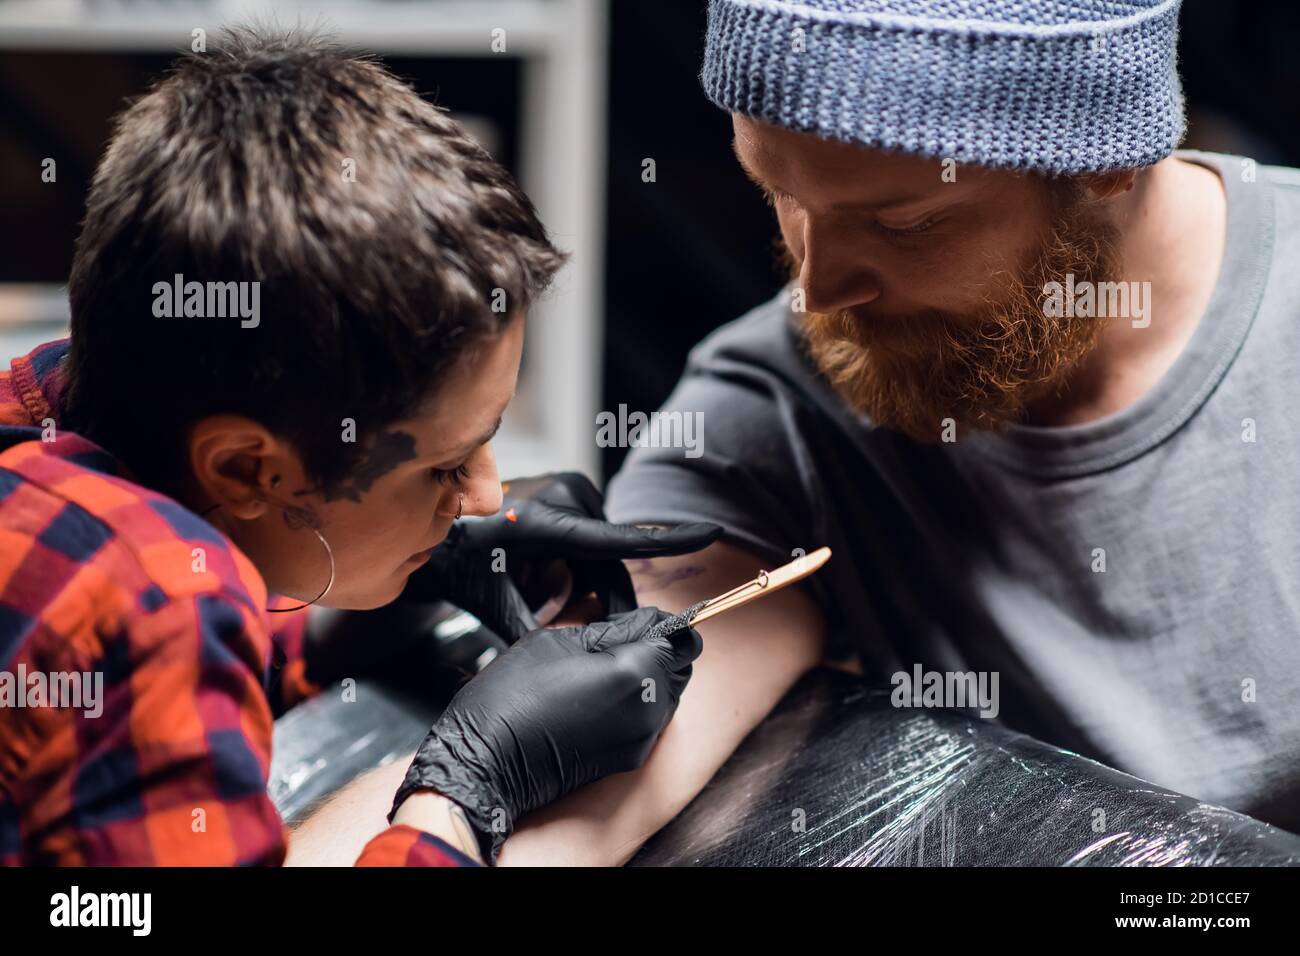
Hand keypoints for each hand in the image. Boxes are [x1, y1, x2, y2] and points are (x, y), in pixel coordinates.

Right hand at [389, 605, 701, 861]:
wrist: (486, 764)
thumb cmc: (511, 696)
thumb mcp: (556, 639)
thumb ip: (608, 625)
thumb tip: (637, 618)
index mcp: (637, 671)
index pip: (682, 637)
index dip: (660, 623)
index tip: (633, 622)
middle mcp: (650, 708)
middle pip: (682, 667)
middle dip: (659, 650)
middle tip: (616, 643)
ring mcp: (642, 738)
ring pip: (667, 694)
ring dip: (648, 677)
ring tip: (601, 672)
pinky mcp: (629, 758)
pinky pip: (649, 719)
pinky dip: (635, 703)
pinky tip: (597, 698)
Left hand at [401, 472, 720, 642]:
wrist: (438, 525)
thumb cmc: (462, 565)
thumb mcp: (495, 606)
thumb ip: (534, 634)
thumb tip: (566, 669)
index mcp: (549, 523)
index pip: (619, 539)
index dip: (671, 540)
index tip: (711, 531)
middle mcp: (566, 496)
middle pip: (609, 562)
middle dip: (596, 599)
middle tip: (563, 620)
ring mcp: (569, 488)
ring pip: (600, 554)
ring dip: (579, 580)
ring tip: (530, 586)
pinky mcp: (569, 489)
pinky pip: (589, 538)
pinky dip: (573, 563)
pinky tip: (534, 569)